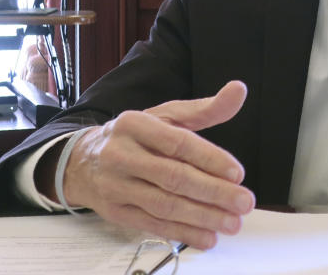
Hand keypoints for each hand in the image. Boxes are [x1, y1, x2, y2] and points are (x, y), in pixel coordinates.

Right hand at [60, 81, 254, 248]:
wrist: (83, 161)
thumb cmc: (135, 136)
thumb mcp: (165, 115)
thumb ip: (205, 108)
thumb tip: (239, 90)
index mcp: (135, 124)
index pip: (177, 143)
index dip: (210, 159)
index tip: (238, 173)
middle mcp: (120, 155)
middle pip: (173, 177)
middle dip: (213, 192)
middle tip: (244, 202)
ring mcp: (115, 186)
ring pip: (164, 205)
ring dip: (203, 217)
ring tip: (232, 222)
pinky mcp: (115, 212)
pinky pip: (153, 225)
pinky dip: (183, 233)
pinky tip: (208, 237)